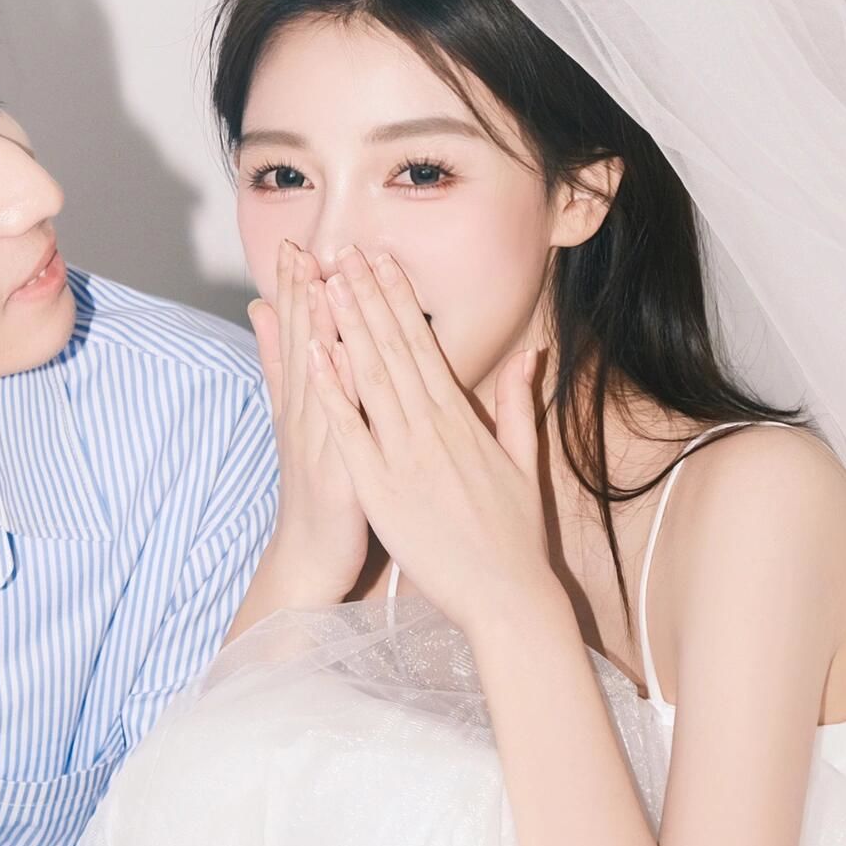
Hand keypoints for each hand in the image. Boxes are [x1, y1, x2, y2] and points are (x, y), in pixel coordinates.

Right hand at [248, 236, 368, 602]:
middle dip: (301, 297)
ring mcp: (320, 442)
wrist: (311, 557)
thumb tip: (261, 311)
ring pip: (319, 377)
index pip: (297, 334)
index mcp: (302, 401)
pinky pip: (343, 424)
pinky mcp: (340, 472)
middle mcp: (306, 415)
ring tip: (320, 285)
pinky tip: (344, 357)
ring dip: (318, 332)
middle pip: (302, 347)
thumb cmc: (315, 487)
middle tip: (300, 248)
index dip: (294, 291)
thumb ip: (280, 364)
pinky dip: (340, 389)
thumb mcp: (293, 420)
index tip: (294, 245)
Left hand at [306, 248, 557, 632]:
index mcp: (460, 419)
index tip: (380, 261)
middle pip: (393, 348)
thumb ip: (518, 403)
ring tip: (328, 281)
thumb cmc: (514, 535)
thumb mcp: (524, 460)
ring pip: (371, 376)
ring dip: (348, 326)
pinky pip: (350, 431)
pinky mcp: (380, 488)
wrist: (506, 596)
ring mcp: (403, 455)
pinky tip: (316, 354)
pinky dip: (332, 389)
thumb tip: (530, 354)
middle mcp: (430, 427)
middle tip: (344, 249)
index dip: (398, 300)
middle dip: (368, 296)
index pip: (423, 345)